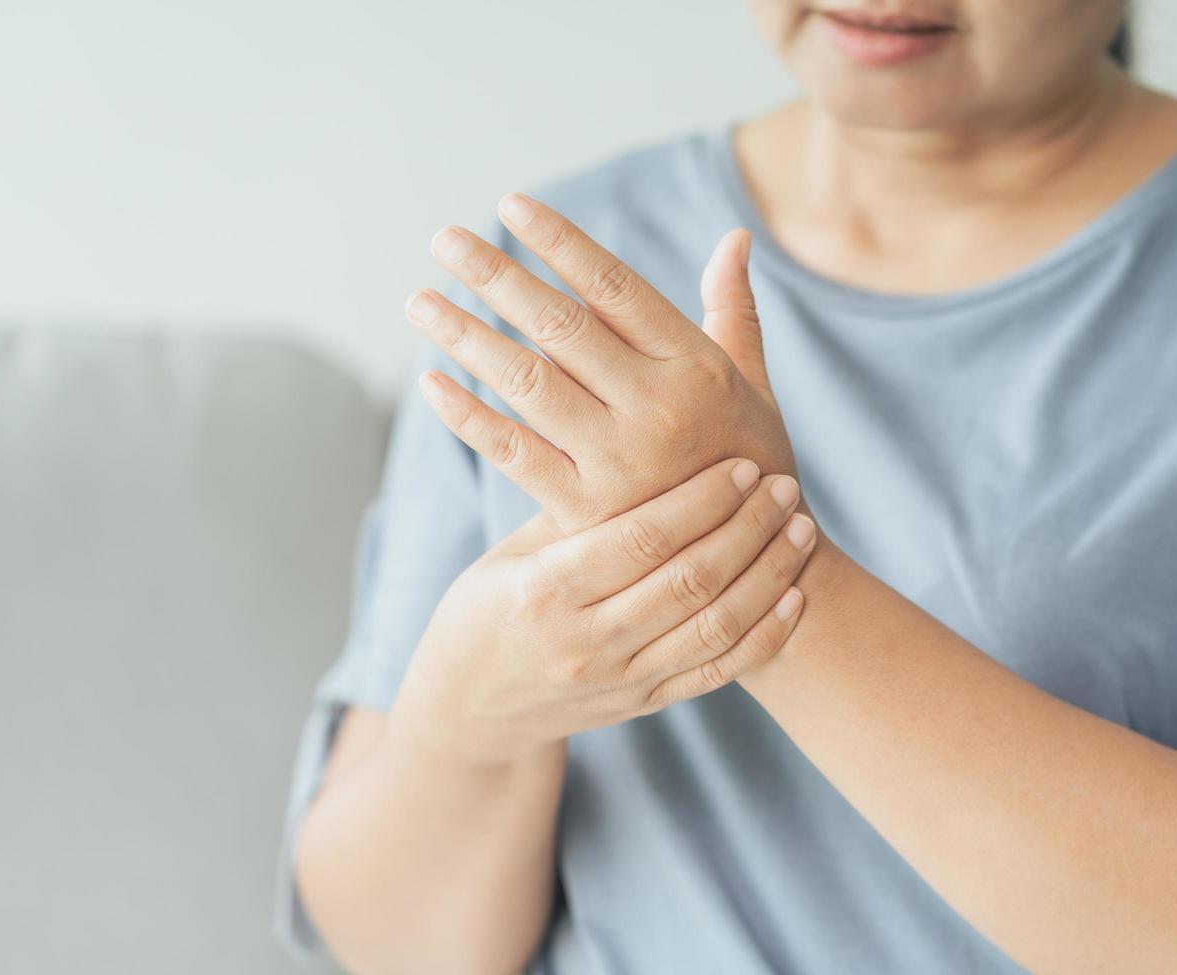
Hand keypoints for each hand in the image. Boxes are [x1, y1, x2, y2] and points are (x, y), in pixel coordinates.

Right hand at [388, 458, 816, 765]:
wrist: (469, 711)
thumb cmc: (485, 610)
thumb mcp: (510, 553)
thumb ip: (570, 508)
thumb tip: (630, 428)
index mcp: (547, 592)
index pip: (642, 539)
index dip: (700, 501)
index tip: (741, 465)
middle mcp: (587, 643)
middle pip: (689, 580)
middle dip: (747, 529)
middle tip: (783, 486)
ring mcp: (620, 681)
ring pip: (714, 627)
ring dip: (768, 576)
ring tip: (800, 530)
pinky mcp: (644, 704)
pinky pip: (716, 673)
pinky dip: (762, 636)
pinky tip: (794, 596)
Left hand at [406, 193, 796, 534]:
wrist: (752, 566)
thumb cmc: (749, 459)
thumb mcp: (755, 384)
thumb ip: (735, 310)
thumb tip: (736, 236)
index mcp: (696, 365)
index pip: (615, 287)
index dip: (560, 242)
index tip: (512, 205)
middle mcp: (657, 406)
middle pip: (561, 326)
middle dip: (497, 276)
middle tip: (446, 241)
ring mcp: (619, 460)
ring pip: (528, 383)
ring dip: (467, 337)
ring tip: (421, 302)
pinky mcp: (586, 509)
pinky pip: (514, 453)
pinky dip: (467, 418)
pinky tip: (431, 383)